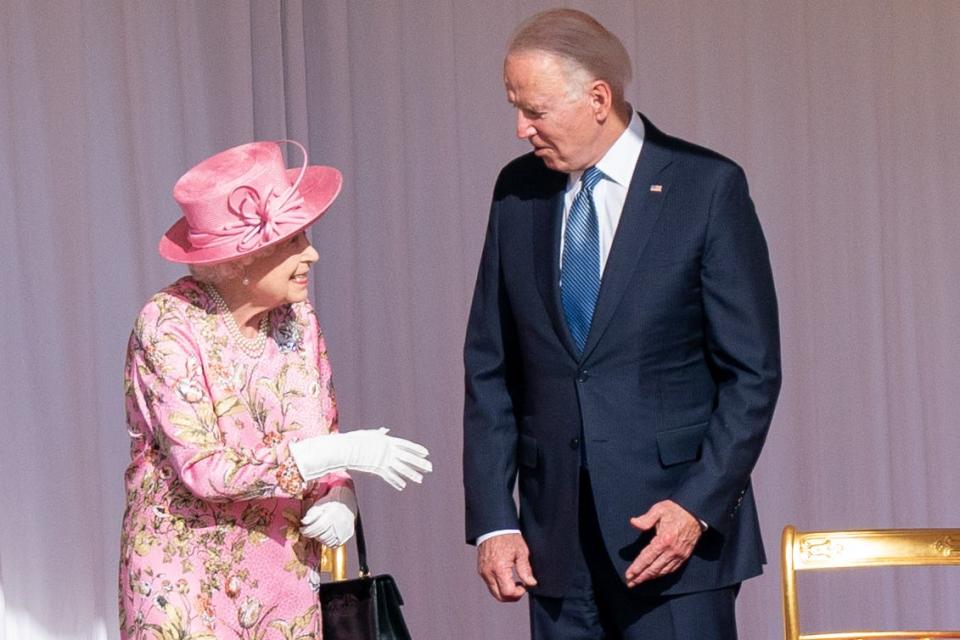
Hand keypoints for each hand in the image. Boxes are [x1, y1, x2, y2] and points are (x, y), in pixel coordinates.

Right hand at [289, 428, 431, 489]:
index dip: (417, 449)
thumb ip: (379, 434)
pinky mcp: (378, 469)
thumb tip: (385, 430)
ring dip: (412, 474)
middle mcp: (389, 451)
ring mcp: (384, 460)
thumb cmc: (355, 440)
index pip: (407, 445)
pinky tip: (402, 486)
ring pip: (401, 469)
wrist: (346, 448)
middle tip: (430, 468)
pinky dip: (395, 481)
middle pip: (408, 458)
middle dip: (420, 463)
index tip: (427, 453)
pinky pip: (389, 476)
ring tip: (421, 480)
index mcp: (389, 441)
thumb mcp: (369, 434)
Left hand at [300, 485, 356, 546]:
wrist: (346, 502)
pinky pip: (336, 544)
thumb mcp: (319, 505)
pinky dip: (329, 542)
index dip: (307, 531)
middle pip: (322, 536)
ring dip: (320, 539)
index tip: (302, 530)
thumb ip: (311, 514)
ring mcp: (345, 529)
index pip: (317, 527)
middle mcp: (340, 523)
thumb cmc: (330, 504)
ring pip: (328, 541)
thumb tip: (304, 522)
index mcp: (332, 514)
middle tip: (310, 531)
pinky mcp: (348, 534)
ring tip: (318, 532)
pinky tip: (326, 535)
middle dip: (313, 535)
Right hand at [477, 533, 537, 601]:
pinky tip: (506, 577)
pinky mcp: (481, 570)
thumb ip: (526, 570)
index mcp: (499, 568)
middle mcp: (488, 572)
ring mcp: (483, 572)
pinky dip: (499, 586)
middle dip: (512, 596)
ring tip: (514, 582)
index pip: (508, 592)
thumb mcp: (521, 552)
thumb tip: (531, 583)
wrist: (493, 527)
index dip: (519, 593)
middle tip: (520, 587)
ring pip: (494, 592)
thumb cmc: (508, 537)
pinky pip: (490, 584)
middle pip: (499, 597)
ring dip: (505, 592)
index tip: (524, 586)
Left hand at [624, 500, 702, 586]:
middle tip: (630, 583)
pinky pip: (672, 569)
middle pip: (653, 568)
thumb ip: (646, 518)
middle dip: (640, 577)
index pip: (647, 558)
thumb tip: (633, 522)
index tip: (628, 575)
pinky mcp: (684, 556)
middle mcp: (672, 550)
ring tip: (639, 581)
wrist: (696, 513)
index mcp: (664, 539)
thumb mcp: (659, 509)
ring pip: (662, 571)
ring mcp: (679, 555)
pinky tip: (654, 576)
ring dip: (650, 578)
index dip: (637, 568)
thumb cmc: (676, 510)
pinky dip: (662, 574)